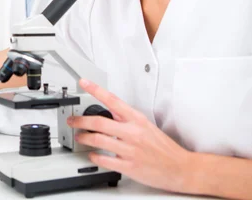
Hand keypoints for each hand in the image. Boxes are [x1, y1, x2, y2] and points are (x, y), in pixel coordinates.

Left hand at [67, 79, 193, 193]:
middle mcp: (132, 132)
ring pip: (99, 140)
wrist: (180, 167)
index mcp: (137, 120)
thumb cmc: (163, 148)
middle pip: (99, 122)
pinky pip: (105, 160)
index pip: (113, 100)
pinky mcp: (129, 166)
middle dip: (81, 121)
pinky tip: (93, 155)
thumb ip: (127, 119)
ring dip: (85, 138)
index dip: (96, 90)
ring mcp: (130, 150)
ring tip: (80, 137)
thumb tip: (110, 112)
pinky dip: (95, 157)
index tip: (84, 83)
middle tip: (72, 120)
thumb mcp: (147, 126)